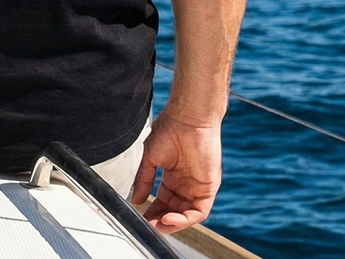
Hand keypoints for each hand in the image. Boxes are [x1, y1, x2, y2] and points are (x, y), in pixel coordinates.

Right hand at [131, 106, 221, 233]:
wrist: (187, 118)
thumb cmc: (169, 129)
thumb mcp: (150, 157)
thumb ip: (144, 180)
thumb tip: (136, 199)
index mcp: (172, 177)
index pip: (163, 202)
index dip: (153, 212)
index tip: (142, 218)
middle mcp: (186, 184)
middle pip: (175, 211)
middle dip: (162, 221)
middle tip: (150, 225)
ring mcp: (198, 187)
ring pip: (187, 215)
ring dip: (173, 223)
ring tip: (158, 224)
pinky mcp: (208, 188)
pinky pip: (199, 211)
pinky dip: (185, 219)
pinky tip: (169, 218)